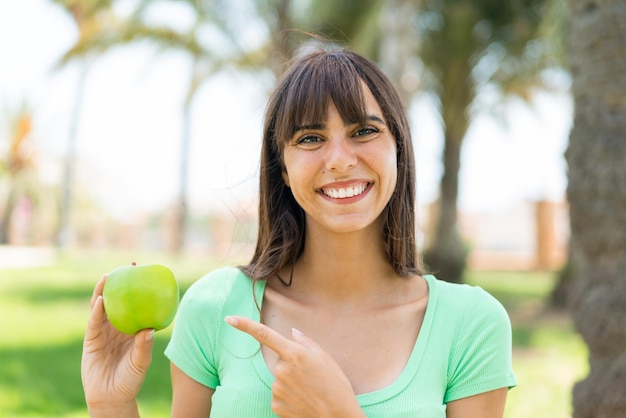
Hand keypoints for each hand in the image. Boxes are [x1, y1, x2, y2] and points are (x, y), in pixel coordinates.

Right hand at [81, 275, 153, 416]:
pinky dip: (97, 311)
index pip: (136, 304)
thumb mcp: (141, 362)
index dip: (139, 289)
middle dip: (122, 283)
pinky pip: (94, 322)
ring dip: (105, 291)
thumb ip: (144, 346)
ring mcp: (104, 332)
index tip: (146, 273)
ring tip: (109, 276)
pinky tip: (101, 300)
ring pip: (103, 307)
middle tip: (129, 266)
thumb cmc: (131, 380)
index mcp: (132, 329)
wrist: (111, 397)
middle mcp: (118, 327)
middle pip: (118, 300)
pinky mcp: (91, 340)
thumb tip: (150, 329)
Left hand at [225, 316, 365, 417]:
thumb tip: (292, 333)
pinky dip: (289, 397)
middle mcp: (282, 369)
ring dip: (291, 383)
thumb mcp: (325, 358)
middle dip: (292, 366)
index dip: (245, 325)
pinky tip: (302, 401)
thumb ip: (306, 342)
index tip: (230, 319)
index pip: (264, 334)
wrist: (337, 417)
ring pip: (279, 379)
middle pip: (280, 361)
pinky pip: (278, 395)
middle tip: (311, 377)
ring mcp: (276, 388)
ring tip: (310, 391)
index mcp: (295, 353)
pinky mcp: (275, 404)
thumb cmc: (335, 386)